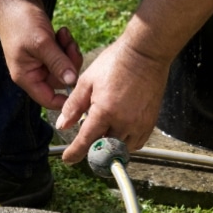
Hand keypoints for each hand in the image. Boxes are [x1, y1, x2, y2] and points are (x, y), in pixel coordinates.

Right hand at [0, 0, 82, 109]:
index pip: (48, 100)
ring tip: (65, 34)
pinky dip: (66, 44)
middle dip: (69, 64)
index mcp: (27, 77)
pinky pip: (63, 55)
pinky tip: (62, 31)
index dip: (65, 100)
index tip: (80, 89)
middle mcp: (33, 72)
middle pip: (61, 81)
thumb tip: (72, 82)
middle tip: (70, 46)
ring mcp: (40, 61)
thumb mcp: (41, 43)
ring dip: (69, 51)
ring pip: (64, 67)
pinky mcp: (46, 50)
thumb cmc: (21, 21)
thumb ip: (58, 63)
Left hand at [56, 39, 169, 163]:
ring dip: (110, 146)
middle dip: (93, 148)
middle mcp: (123, 122)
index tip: (68, 159)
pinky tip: (119, 132)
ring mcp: (139, 124)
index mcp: (104, 111)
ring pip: (121, 149)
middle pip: (104, 148)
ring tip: (104, 133)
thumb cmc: (115, 63)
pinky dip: (125, 143)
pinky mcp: (150, 123)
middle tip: (86, 143)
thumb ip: (73, 106)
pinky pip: (136, 144)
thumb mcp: (87, 81)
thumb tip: (62, 125)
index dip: (74, 153)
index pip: (86, 141)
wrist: (145, 53)